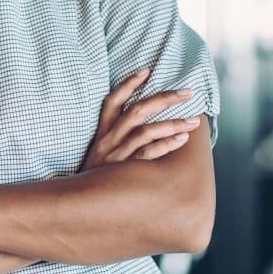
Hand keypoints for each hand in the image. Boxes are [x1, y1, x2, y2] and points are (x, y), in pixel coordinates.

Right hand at [80, 69, 199, 171]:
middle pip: (137, 111)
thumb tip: (143, 124)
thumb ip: (115, 138)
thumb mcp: (99, 153)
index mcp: (102, 133)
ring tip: (194, 121)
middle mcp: (108, 140)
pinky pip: (147, 155)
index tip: (147, 70)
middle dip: (164, 99)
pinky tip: (181, 139)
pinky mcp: (123, 172)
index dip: (128, 84)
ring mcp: (116, 155)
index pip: (113, 101)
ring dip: (172, 123)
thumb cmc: (96, 177)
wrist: (79, 203)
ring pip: (145, 131)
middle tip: (187, 92)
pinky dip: (165, 145)